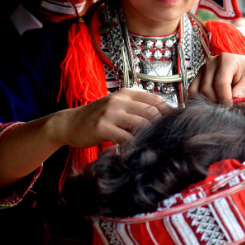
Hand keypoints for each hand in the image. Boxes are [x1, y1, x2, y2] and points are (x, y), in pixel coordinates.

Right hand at [51, 88, 170, 147]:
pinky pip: (125, 137)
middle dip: (162, 126)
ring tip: (155, 145)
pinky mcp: (102, 127)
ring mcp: (110, 113)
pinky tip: (138, 150)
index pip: (155, 100)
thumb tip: (164, 117)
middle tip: (168, 138)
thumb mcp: (117, 106)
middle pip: (151, 112)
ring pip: (141, 124)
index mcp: (126, 93)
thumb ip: (136, 108)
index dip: (168, 113)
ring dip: (150, 136)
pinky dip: (134, 145)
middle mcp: (119, 100)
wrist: (69, 123)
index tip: (175, 124)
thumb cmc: (98, 117)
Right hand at [189, 53, 244, 104]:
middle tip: (226, 109)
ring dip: (207, 102)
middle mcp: (211, 62)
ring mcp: (203, 69)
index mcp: (226, 60)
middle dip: (216, 102)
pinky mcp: (198, 76)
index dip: (224, 98)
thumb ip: (244, 89)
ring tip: (219, 106)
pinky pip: (192, 90)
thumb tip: (234, 98)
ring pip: (197, 91)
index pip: (220, 82)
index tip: (230, 108)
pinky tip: (209, 105)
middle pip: (207, 88)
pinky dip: (199, 100)